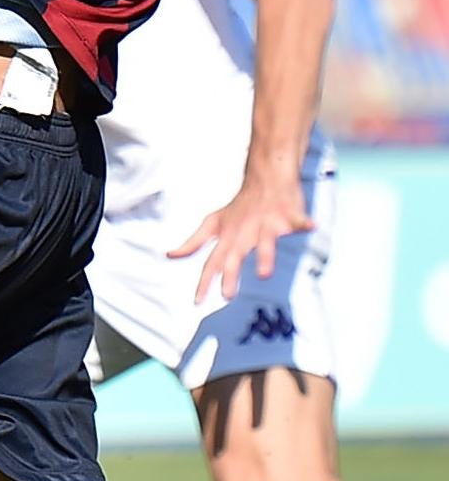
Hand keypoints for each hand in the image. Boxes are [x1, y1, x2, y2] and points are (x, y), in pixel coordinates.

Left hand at [167, 173, 314, 303]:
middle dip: (230, 274)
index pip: (212, 261)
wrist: (265, 178)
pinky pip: (297, 219)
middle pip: (235, 255)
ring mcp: (266, 223)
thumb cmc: (240, 206)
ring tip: (263, 273)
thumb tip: (170, 255)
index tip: (197, 301)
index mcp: (228, 236)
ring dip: (264, 257)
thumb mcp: (213, 223)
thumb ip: (193, 242)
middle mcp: (245, 231)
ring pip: (265, 242)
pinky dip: (303, 222)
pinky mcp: (287, 215)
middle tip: (227, 295)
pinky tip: (310, 226)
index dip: (204, 281)